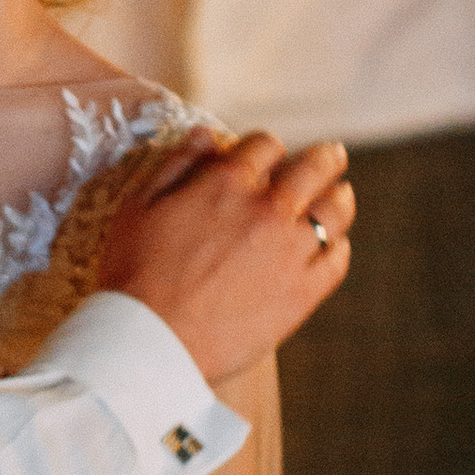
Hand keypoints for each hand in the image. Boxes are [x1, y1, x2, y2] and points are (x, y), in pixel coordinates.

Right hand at [97, 134, 353, 380]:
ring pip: (335, 211)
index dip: (266, 147)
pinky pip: (336, 261)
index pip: (265, 145)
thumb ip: (177, 164)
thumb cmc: (133, 272)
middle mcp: (267, 210)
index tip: (268, 156)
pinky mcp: (301, 293)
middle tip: (333, 155)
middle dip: (325, 158)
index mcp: (227, 183)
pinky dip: (338, 247)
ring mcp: (289, 252)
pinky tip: (333, 245)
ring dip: (339, 196)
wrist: (149, 340)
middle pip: (314, 168)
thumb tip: (206, 134)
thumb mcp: (139, 205)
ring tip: (340, 194)